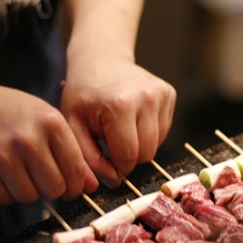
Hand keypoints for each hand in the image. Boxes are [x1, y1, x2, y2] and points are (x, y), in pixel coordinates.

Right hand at [0, 79, 98, 203]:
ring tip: (19, 170)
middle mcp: (27, 139)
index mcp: (50, 123)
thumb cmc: (14, 115)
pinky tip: (2, 172)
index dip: (76, 185)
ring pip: (30, 197)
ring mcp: (2, 157)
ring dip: (28, 190)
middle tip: (42, 177)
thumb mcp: (47, 121)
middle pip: (55, 188)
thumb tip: (92, 186)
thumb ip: (72, 153)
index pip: (75, 170)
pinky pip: (5, 199)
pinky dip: (7, 192)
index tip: (71, 186)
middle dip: (52, 188)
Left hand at [60, 52, 176, 185]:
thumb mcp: (73, 125)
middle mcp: (146, 97)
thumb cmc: (84, 94)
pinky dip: (149, 132)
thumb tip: (112, 183)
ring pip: (158, 143)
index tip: (104, 156)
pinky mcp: (169, 93)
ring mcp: (161, 93)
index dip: (116, 165)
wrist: (100, 59)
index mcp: (120, 106)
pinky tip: (133, 119)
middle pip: (147, 153)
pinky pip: (164, 130)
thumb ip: (88, 158)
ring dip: (140, 144)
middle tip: (111, 142)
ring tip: (121, 128)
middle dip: (129, 156)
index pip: (128, 157)